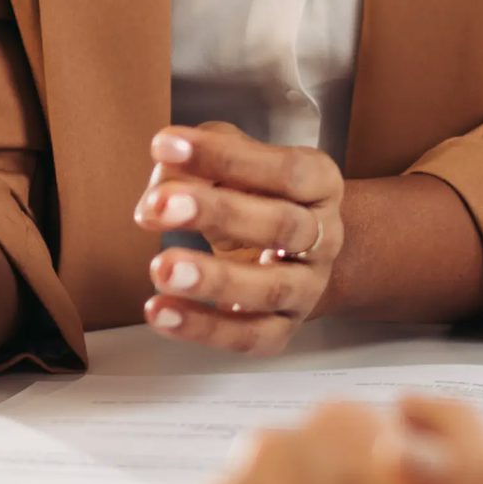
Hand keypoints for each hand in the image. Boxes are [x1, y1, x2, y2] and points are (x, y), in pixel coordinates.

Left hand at [135, 122, 349, 350]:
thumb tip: (166, 169)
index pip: (284, 170)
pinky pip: (248, 336)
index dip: (227, 158)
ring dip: (212, 279)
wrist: (296, 257)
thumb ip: (202, 157)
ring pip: (269, 289)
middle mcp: (323, 237)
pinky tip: (161, 312)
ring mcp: (306, 288)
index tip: (167, 146)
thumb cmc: (258, 198)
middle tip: (159, 206)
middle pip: (281, 226)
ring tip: (160, 268)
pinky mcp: (282, 329)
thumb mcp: (237, 161)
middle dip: (218, 214)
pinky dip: (203, 328)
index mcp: (319, 185)